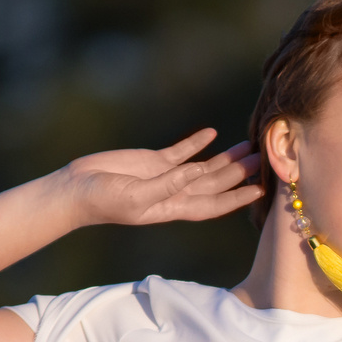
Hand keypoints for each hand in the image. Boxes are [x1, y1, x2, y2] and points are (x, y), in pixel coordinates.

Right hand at [56, 129, 263, 227]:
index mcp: (173, 208)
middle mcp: (175, 193)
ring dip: (224, 158)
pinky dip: (196, 142)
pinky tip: (210, 133)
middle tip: (263, 158)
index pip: (213, 204)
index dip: (237, 198)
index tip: (260, 190)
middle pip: (215, 183)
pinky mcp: (153, 161)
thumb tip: (194, 172)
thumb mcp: (137, 197)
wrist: (77, 189)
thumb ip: (167, 185)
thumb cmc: (104, 201)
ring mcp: (166, 176)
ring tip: (246, 146)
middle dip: (239, 173)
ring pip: (203, 167)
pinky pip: (181, 151)